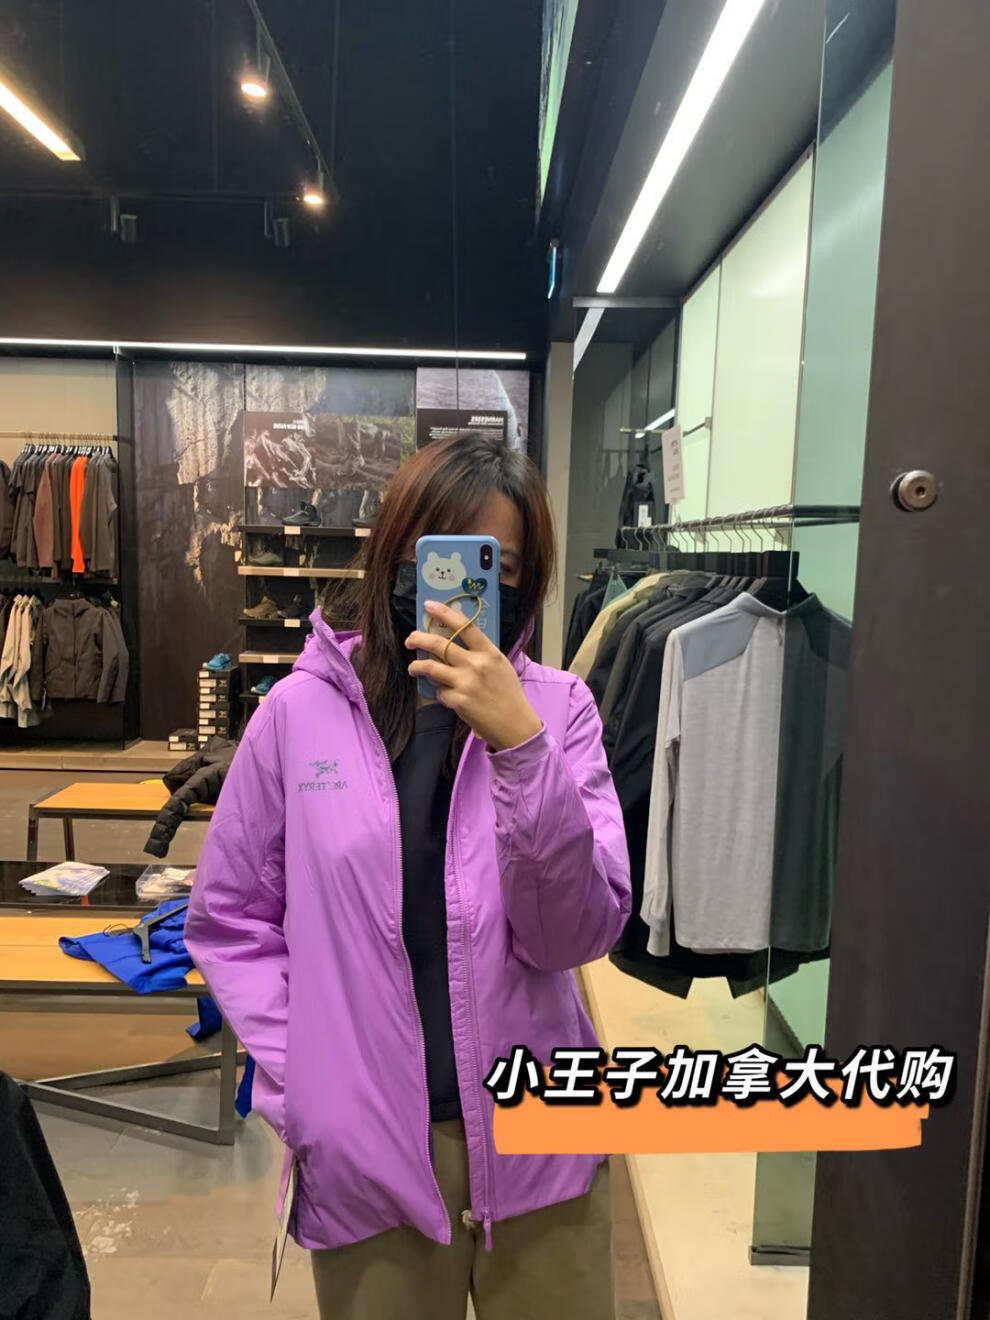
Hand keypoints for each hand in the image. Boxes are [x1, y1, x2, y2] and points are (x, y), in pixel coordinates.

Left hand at [405, 600, 542, 751]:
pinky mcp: (457, 701)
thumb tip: (457, 640)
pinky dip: (440, 692)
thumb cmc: (509, 694)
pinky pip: (439, 691)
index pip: (464, 626)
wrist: (515, 724)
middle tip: (411, 639)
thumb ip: (481, 653)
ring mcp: (465, 683)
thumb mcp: (500, 665)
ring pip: (430, 667)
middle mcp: (475, 664)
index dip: (444, 613)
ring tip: (413, 668)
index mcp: (489, 652)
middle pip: (439, 644)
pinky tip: (447, 695)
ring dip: (417, 666)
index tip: (429, 605)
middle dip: (419, 638)